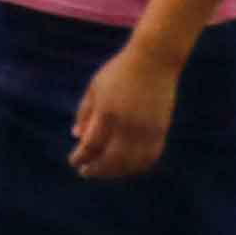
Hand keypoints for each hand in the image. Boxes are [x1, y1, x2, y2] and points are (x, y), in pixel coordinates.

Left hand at [65, 40, 181, 181]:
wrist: (153, 62)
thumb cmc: (119, 72)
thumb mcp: (95, 87)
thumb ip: (84, 112)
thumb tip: (76, 136)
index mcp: (107, 112)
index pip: (91, 145)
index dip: (81, 157)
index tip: (74, 162)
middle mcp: (127, 125)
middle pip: (111, 159)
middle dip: (97, 169)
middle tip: (86, 172)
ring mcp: (146, 130)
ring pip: (131, 163)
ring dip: (116, 172)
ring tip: (104, 171)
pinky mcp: (161, 131)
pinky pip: (150, 157)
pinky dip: (137, 166)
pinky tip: (126, 167)